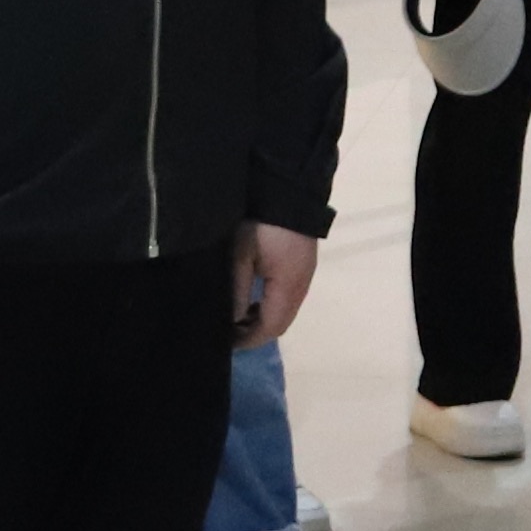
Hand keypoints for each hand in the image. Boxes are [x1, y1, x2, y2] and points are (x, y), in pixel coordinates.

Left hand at [237, 224, 322, 347]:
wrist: (288, 188)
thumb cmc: (261, 222)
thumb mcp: (241, 254)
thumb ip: (236, 290)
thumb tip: (230, 321)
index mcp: (288, 286)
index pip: (271, 327)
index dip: (248, 339)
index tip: (225, 342)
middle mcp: (301, 286)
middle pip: (281, 323)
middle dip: (255, 332)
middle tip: (228, 330)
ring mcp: (304, 275)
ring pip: (285, 310)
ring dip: (262, 318)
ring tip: (237, 315)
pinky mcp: (302, 265)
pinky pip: (287, 296)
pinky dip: (270, 304)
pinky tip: (252, 297)